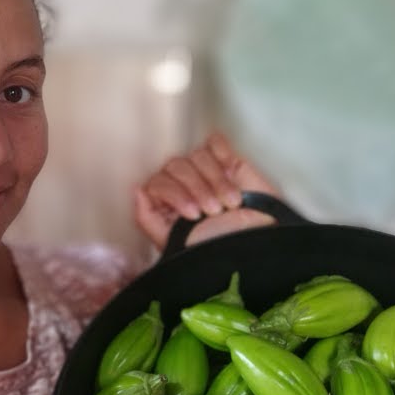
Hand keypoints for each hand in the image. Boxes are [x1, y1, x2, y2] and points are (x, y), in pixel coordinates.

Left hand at [133, 132, 281, 249]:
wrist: (258, 246)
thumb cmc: (217, 251)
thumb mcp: (174, 241)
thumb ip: (147, 218)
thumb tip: (137, 189)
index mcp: (168, 206)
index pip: (157, 181)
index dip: (174, 194)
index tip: (193, 215)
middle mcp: (185, 187)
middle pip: (176, 165)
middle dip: (195, 188)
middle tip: (212, 211)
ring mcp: (207, 174)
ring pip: (197, 156)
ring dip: (214, 180)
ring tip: (228, 203)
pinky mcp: (230, 163)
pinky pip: (216, 143)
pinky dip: (221, 154)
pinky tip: (230, 171)